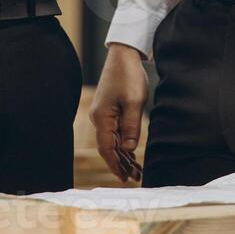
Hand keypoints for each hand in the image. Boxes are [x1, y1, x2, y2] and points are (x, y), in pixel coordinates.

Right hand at [90, 43, 148, 181]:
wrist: (124, 55)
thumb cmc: (128, 76)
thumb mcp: (134, 102)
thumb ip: (131, 127)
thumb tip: (128, 150)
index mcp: (101, 117)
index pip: (106, 148)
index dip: (115, 165)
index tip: (125, 178)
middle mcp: (98, 117)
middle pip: (108, 147)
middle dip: (121, 163)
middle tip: (135, 178)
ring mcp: (102, 113)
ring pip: (112, 140)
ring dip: (123, 155)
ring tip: (136, 170)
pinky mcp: (108, 109)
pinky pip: (114, 131)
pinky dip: (123, 143)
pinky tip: (131, 152)